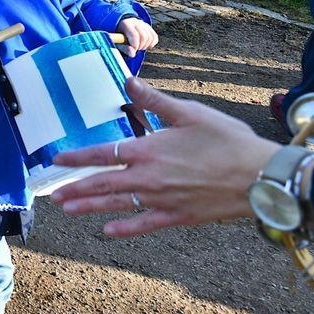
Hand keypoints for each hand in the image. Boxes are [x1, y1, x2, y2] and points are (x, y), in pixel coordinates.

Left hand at [51, 77, 279, 237]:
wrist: (259, 176)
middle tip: (53, 195)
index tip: (57, 160)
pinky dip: (124, 228)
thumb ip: (154, 100)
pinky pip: (144, 224)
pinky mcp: (177, 217)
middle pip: (102, 184)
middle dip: (75, 188)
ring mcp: (161, 200)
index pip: (103, 154)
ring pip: (116, 205)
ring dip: (89, 207)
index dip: (78, 157)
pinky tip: (107, 231)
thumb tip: (128, 81)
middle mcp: (148, 178)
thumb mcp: (189, 112)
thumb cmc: (227, 141)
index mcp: (149, 150)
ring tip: (67, 210)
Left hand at [116, 18, 158, 56]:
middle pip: (144, 37)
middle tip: (135, 49)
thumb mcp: (118, 43)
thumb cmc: (118, 38)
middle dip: (140, 46)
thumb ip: (124, 48)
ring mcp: (143, 24)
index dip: (135, 45)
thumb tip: (132, 54)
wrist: (121, 29)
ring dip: (146, 46)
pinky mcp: (149, 28)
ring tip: (138, 47)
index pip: (134, 35)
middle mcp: (136, 22)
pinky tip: (143, 45)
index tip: (132, 50)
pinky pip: (154, 37)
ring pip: (151, 37)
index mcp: (126, 24)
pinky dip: (151, 44)